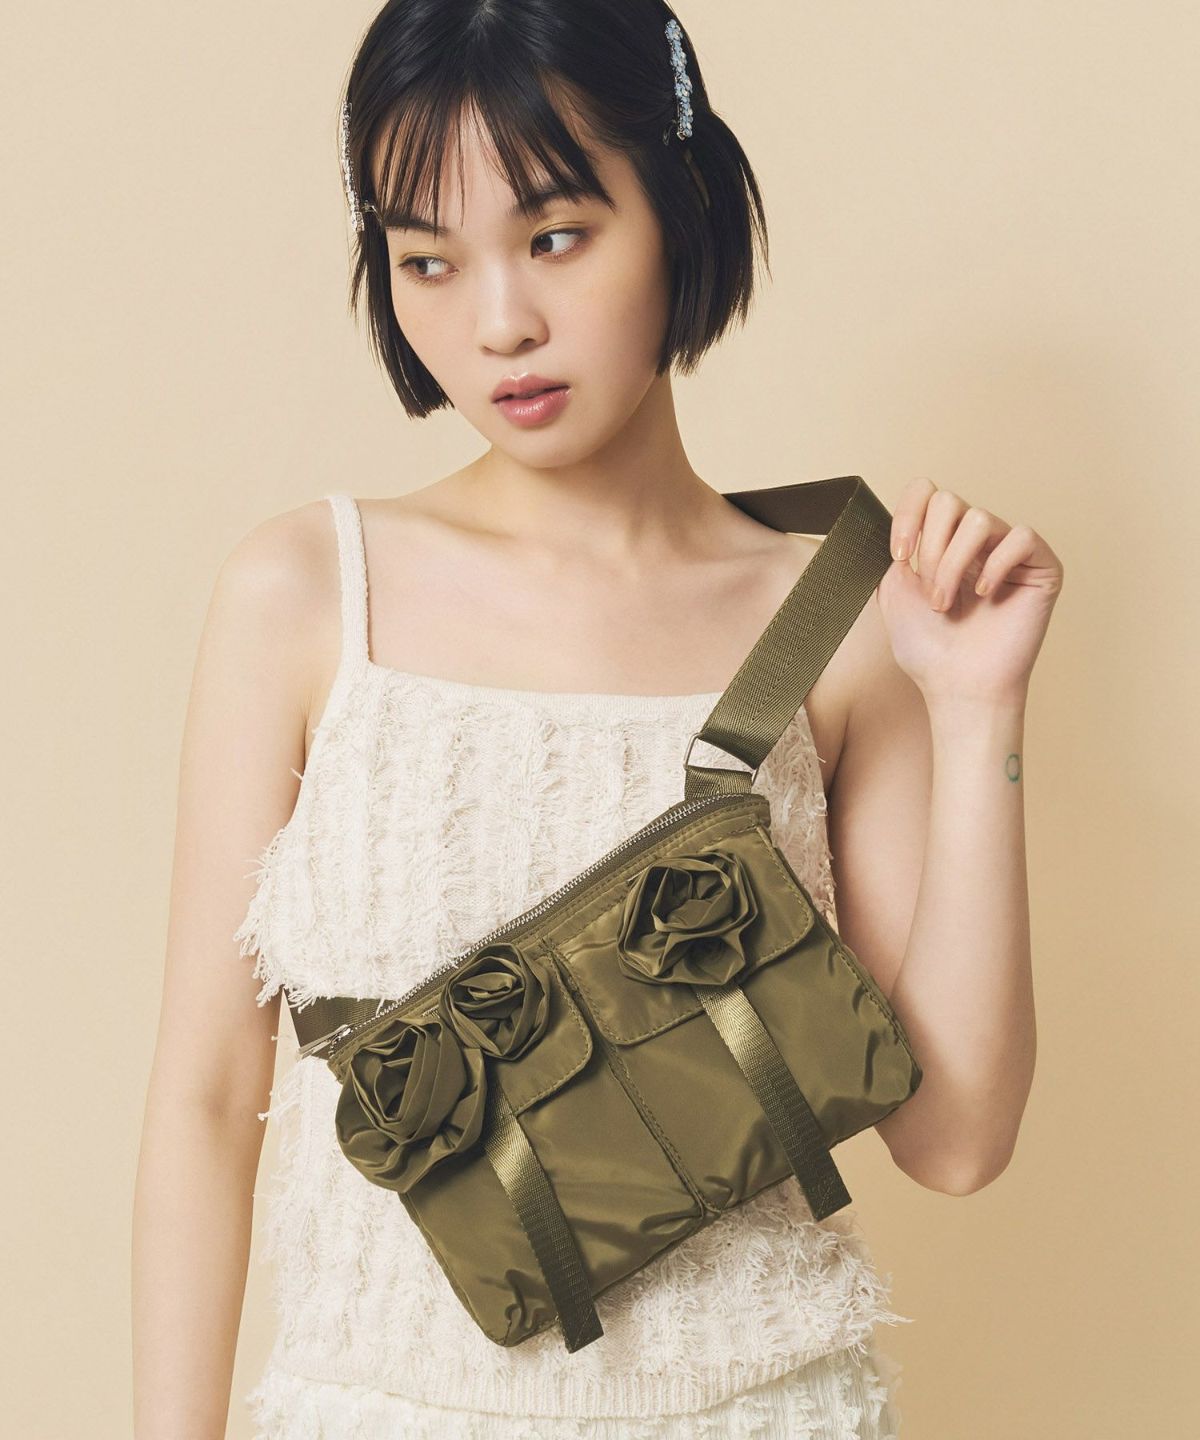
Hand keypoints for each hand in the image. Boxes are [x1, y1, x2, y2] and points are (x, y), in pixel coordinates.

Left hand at [876, 477, 1063, 707]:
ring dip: (953, 563)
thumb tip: (902, 518)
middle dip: (931, 549)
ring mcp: (1008, 552)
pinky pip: (1020, 537)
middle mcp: (975, 543)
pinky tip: (986, 594)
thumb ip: (898, 548)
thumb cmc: (929, 651)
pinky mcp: (1041, 567)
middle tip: (931, 592)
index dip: (908, 513)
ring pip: (979, 519)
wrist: (957, 686)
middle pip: (949, 501)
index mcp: (941, 543)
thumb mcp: (893, 592)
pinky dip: (995, 566)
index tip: (899, 553)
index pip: (927, 493)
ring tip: (948, 602)